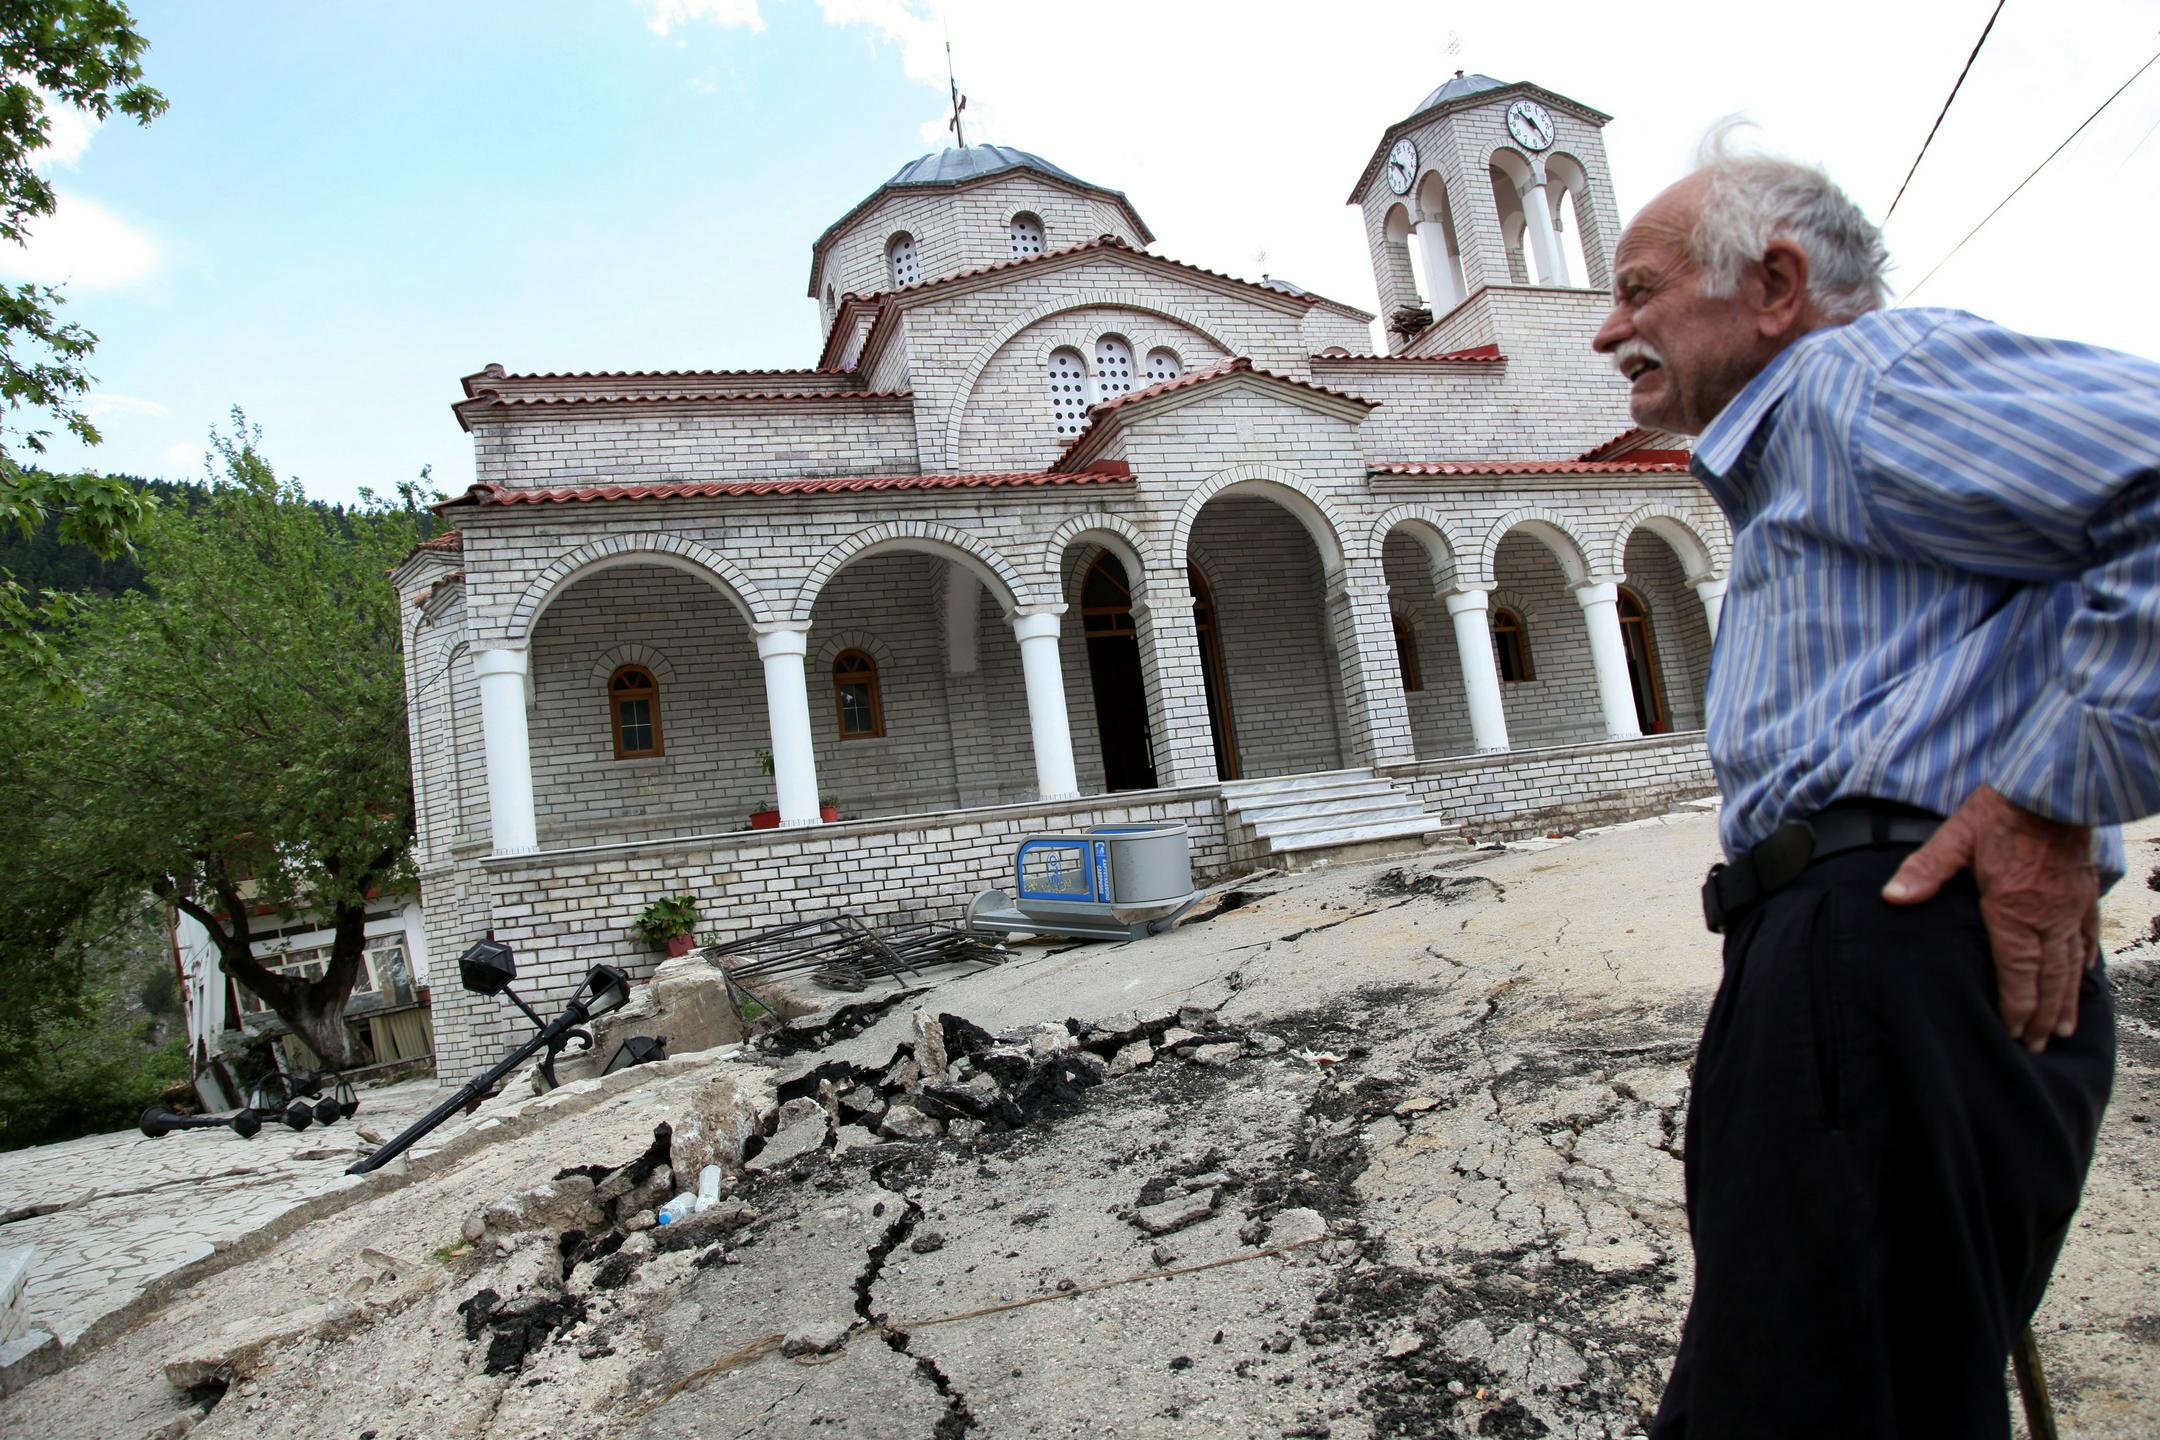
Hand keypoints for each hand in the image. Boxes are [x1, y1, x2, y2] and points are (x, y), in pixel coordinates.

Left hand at [1881, 785, 2098, 1051]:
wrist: (2055, 786)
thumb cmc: (2001, 812)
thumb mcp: (1955, 837)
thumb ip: (1925, 871)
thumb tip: (1892, 898)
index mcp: (2012, 911)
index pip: (2016, 974)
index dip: (2016, 1009)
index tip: (2013, 1035)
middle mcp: (2047, 917)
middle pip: (2047, 979)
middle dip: (2041, 1017)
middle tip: (2036, 1047)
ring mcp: (2070, 907)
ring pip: (2071, 965)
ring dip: (2066, 1000)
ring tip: (2062, 1030)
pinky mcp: (2085, 893)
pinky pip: (2087, 936)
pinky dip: (2085, 962)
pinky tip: (2084, 976)